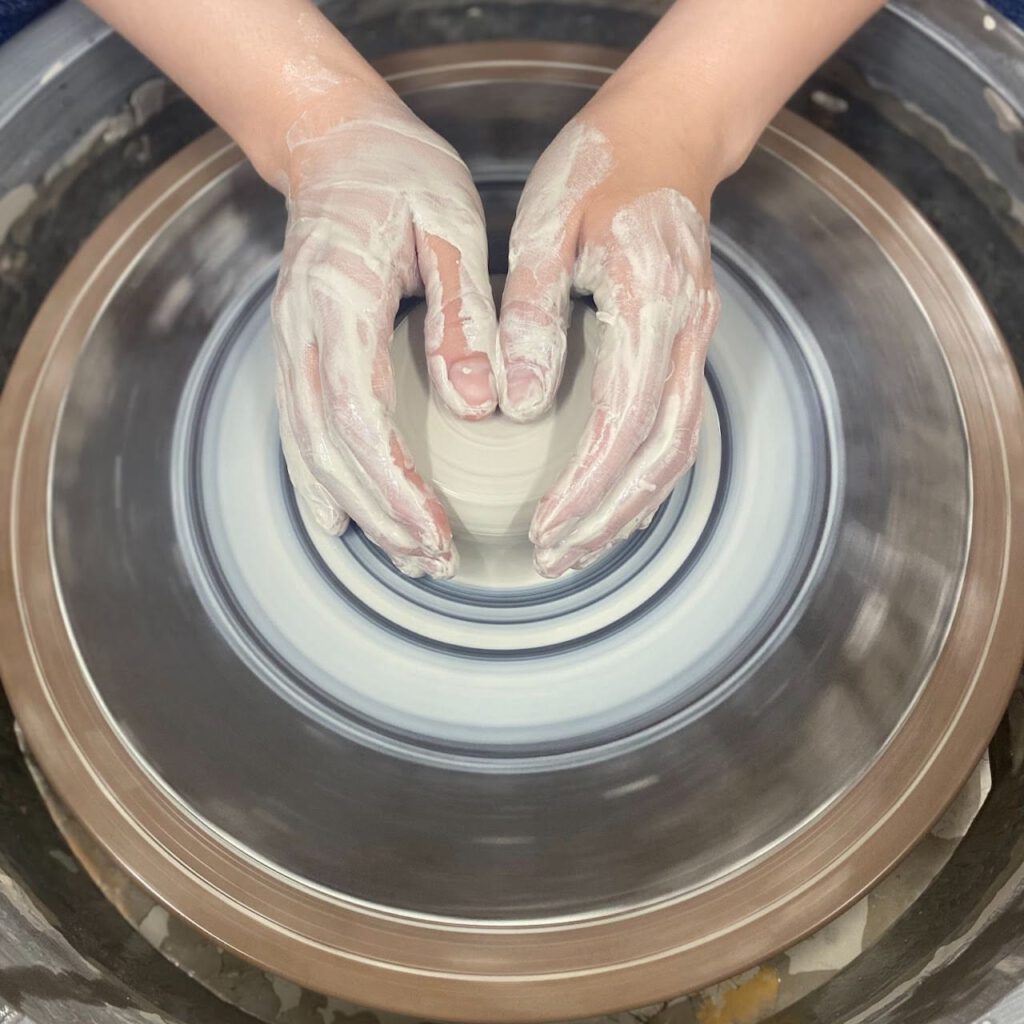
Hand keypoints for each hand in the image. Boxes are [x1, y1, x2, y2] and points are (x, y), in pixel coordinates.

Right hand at [272, 80, 496, 577]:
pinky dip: (318, 483)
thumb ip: (463, 314)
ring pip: (307, 447)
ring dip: (353, 509)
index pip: (357, 411)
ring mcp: (290, 341)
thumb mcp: (452, 226)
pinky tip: (340, 523)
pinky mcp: (297, 350)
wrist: (335, 142)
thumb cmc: (400, 174)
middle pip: (327, 446)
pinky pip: (298, 430)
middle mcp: (300, 328)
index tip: (436, 530)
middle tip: (430, 562)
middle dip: (379, 514)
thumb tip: (476, 406)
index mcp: (340, 296)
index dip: (393, 482)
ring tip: (403, 555)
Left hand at [497, 83, 720, 577]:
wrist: (669, 131)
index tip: (543, 527)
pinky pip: (676, 427)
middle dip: (608, 518)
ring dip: (629, 509)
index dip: (585, 486)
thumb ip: (532, 316)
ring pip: (676, 450)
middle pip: (661, 456)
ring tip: (579, 549)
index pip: (623, 423)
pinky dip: (644, 478)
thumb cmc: (600, 168)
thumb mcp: (545, 228)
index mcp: (651, 304)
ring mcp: (695, 341)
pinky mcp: (687, 345)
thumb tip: (520, 404)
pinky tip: (611, 505)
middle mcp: (687, 333)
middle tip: (556, 560)